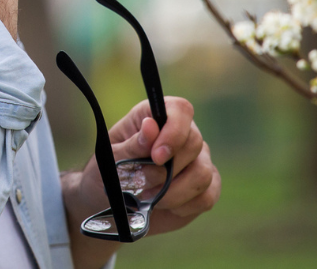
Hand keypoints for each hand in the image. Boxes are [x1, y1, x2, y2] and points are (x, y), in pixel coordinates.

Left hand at [61, 97, 219, 268]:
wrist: (111, 206)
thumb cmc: (108, 173)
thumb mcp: (111, 159)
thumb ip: (132, 145)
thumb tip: (151, 126)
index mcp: (157, 117)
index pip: (180, 110)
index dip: (174, 131)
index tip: (156, 156)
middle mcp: (182, 134)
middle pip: (194, 142)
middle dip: (169, 170)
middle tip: (144, 185)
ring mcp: (197, 160)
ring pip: (202, 173)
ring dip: (174, 192)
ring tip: (150, 199)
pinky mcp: (205, 186)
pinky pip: (207, 196)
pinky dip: (184, 206)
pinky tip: (166, 206)